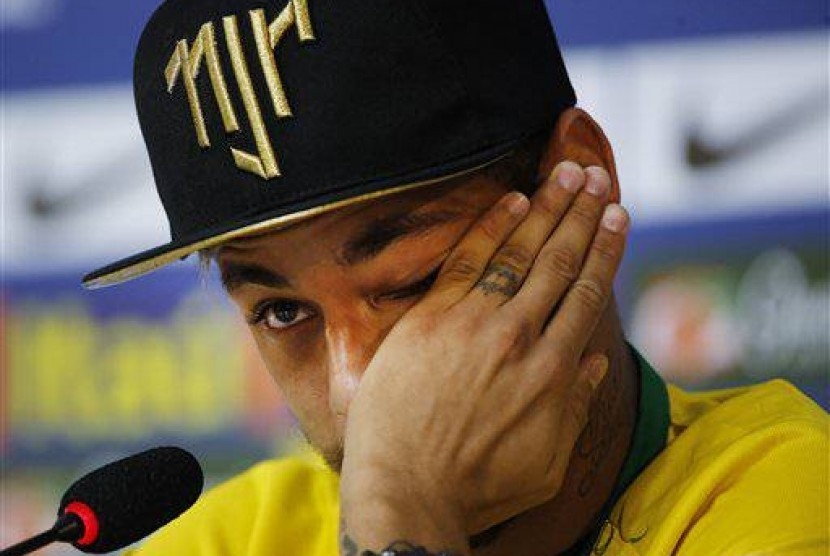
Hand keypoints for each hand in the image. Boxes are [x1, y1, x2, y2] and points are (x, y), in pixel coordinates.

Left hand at [340, 162, 628, 551]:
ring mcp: (474, 322)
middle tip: (597, 180)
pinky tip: (513, 200)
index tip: (618, 218)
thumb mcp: (546, 463)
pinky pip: (468, 259)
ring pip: (520, 252)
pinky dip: (493, 227)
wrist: (406, 490)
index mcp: (554, 372)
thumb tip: (592, 362)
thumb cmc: (475, 488)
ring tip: (567, 173)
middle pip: (560, 262)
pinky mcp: (432, 317)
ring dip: (547, 208)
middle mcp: (520, 337)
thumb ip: (575, 408)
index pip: (587, 294)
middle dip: (582, 216)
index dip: (605, 251)